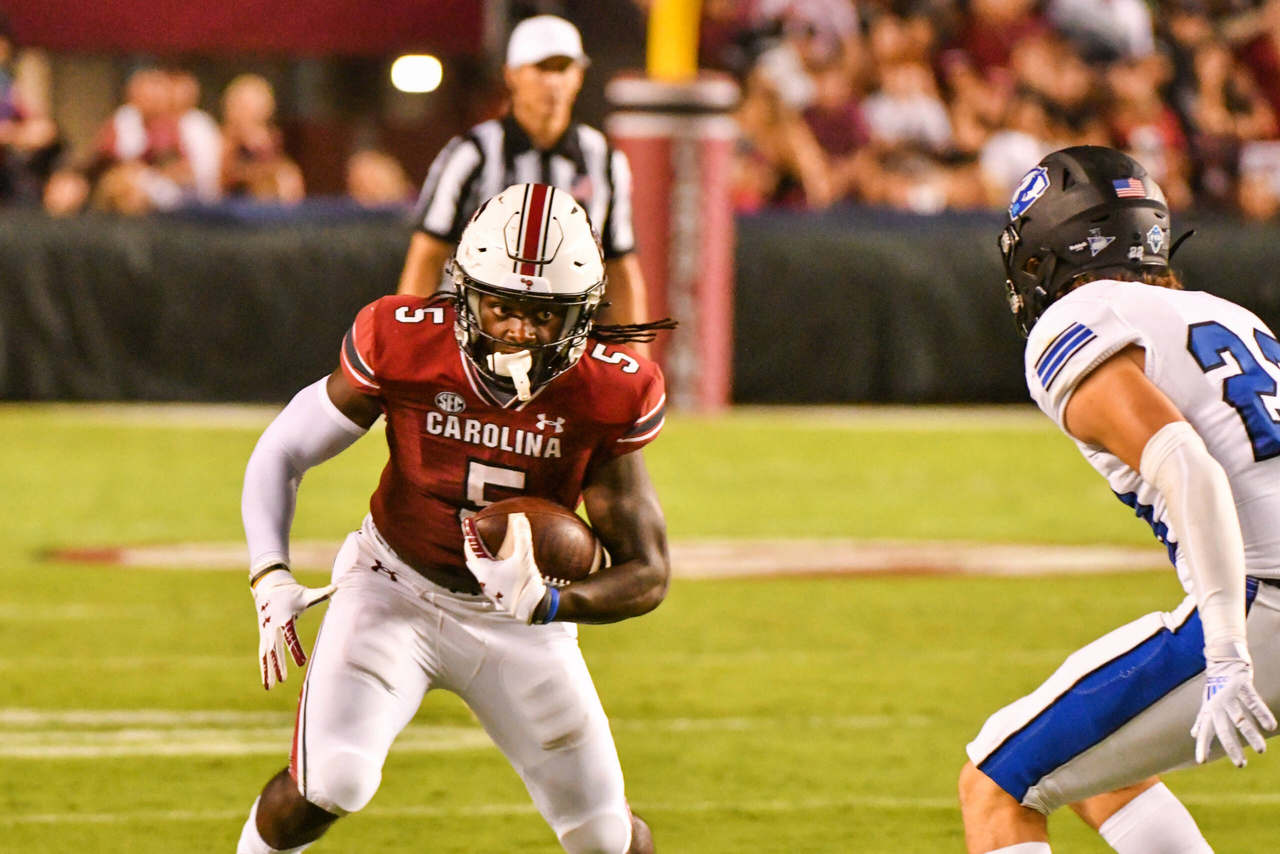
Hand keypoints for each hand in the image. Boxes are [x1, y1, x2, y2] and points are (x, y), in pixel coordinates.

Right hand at [251, 567, 335, 690]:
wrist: (269, 589)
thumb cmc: (292, 593)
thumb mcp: (306, 594)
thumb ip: (321, 594)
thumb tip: (337, 587)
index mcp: (285, 618)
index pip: (290, 636)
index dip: (295, 649)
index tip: (302, 663)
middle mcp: (273, 627)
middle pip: (275, 648)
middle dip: (279, 664)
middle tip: (284, 679)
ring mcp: (266, 633)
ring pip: (266, 654)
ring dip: (268, 670)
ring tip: (270, 687)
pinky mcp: (264, 637)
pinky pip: (263, 654)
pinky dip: (264, 667)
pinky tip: (266, 682)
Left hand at [462, 512, 548, 622]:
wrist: (532, 608)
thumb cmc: (525, 584)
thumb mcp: (524, 559)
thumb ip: (522, 538)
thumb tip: (520, 518)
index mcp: (484, 571)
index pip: (470, 549)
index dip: (469, 534)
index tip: (467, 522)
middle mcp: (483, 580)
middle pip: (471, 559)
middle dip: (471, 546)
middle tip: (473, 533)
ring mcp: (490, 587)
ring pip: (478, 568)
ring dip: (479, 556)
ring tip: (484, 546)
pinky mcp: (497, 591)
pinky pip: (488, 574)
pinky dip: (488, 564)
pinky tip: (499, 562)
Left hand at [1192, 643, 1276, 766]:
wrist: (1223, 662)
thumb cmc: (1215, 688)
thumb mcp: (1207, 704)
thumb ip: (1202, 721)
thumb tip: (1194, 735)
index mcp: (1209, 711)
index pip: (1204, 731)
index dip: (1202, 745)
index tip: (1201, 761)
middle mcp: (1218, 705)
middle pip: (1224, 729)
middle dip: (1232, 747)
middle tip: (1240, 765)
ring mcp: (1230, 696)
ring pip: (1241, 719)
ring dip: (1251, 735)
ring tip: (1260, 750)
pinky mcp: (1243, 687)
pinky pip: (1254, 703)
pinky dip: (1262, 714)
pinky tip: (1271, 727)